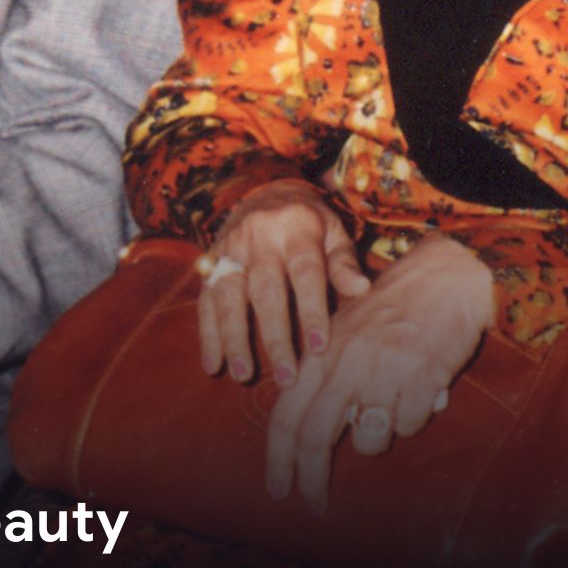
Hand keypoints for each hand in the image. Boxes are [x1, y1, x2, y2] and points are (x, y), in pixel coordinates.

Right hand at [198, 178, 369, 386]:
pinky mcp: (210, 261)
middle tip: (286, 376)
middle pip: (264, 291)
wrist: (265, 191)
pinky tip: (213, 364)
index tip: (318, 348)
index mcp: (295, 229)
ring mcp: (229, 249)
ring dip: (233, 338)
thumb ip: (344, 263)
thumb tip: (362, 290)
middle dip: (274, 335)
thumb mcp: (334, 233)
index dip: (311, 310)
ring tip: (243, 374)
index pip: (304, 273)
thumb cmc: (309, 223)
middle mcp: (258, 237)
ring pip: (227, 296)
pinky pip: (205, 299)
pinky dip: (207, 334)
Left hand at [265, 234, 494, 511]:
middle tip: (314, 506)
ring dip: (379, 436)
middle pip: (314, 436)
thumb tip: (305, 436)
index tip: (278, 492)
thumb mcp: (342, 336)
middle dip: (310, 479)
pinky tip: (420, 388)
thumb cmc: (389, 309)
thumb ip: (323, 380)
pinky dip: (415, 417)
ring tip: (391, 405)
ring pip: (370, 439)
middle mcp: (343, 364)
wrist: (441, 279)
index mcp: (318, 355)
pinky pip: (411, 425)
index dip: (278, 458)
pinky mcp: (420, 379)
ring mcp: (382, 372)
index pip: (285, 415)